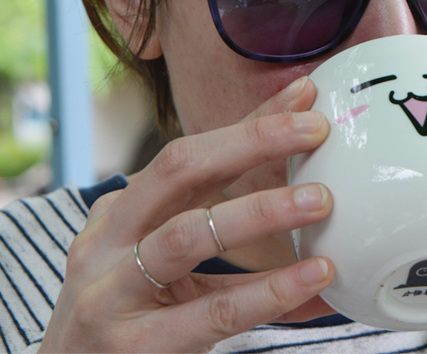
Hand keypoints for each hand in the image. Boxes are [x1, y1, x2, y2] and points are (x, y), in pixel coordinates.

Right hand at [39, 76, 335, 353]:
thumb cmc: (124, 323)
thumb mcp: (164, 267)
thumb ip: (225, 237)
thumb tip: (312, 211)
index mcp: (120, 214)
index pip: (189, 154)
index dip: (248, 124)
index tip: (303, 97)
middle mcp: (107, 240)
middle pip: (179, 170)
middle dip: (250, 141)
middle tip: (314, 129)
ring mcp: (113, 290)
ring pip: (189, 234)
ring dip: (261, 211)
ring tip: (319, 200)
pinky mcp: (134, 346)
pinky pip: (214, 311)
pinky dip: (270, 290)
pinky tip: (313, 276)